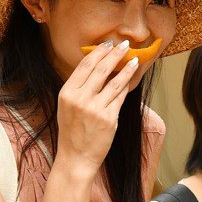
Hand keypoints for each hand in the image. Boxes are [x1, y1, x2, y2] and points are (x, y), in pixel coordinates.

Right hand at [55, 40, 138, 171]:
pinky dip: (127, 86)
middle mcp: (79, 99)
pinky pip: (121, 98)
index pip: (85, 66)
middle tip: (125, 44)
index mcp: (67, 93)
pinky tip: (132, 78)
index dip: (98, 52)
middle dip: (115, 54)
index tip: (107, 44)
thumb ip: (79, 88)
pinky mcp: (109, 119)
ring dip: (127, 68)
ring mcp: (95, 109)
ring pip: (115, 82)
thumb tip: (98, 67)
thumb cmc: (72, 132)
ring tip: (134, 59)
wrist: (76, 158)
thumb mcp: (68, 106)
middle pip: (101, 69)